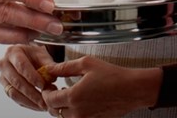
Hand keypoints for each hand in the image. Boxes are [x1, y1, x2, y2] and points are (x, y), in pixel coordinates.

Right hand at [0, 44, 55, 110]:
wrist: (29, 58)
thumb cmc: (36, 56)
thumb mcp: (43, 56)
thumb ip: (49, 65)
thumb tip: (51, 78)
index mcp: (13, 52)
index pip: (21, 66)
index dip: (32, 77)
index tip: (43, 85)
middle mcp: (4, 63)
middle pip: (17, 81)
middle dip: (32, 92)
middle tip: (44, 100)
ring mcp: (3, 77)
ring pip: (14, 92)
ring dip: (29, 101)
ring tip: (43, 104)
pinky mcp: (5, 88)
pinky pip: (15, 98)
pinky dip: (27, 103)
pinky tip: (37, 105)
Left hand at [41, 56, 161, 117]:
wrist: (131, 89)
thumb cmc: (111, 75)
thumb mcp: (86, 64)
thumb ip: (64, 67)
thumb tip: (49, 69)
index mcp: (73, 96)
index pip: (49, 99)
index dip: (45, 92)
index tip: (48, 84)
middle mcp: (77, 112)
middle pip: (54, 111)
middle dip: (51, 100)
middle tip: (54, 89)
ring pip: (64, 117)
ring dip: (61, 107)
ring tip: (67, 94)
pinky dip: (72, 112)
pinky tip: (78, 101)